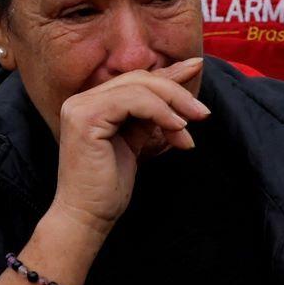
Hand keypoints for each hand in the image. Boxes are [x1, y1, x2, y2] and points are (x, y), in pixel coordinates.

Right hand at [50, 58, 207, 236]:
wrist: (88, 217)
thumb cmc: (109, 186)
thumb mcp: (135, 141)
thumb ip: (149, 115)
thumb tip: (176, 93)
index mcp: (90, 104)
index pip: (134, 80)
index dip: (168, 73)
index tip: (196, 67)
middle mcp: (81, 100)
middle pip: (138, 79)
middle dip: (176, 91)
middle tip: (203, 112)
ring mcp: (80, 107)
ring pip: (138, 87)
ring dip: (173, 105)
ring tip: (191, 127)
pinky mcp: (86, 118)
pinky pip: (133, 101)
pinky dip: (160, 112)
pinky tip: (177, 127)